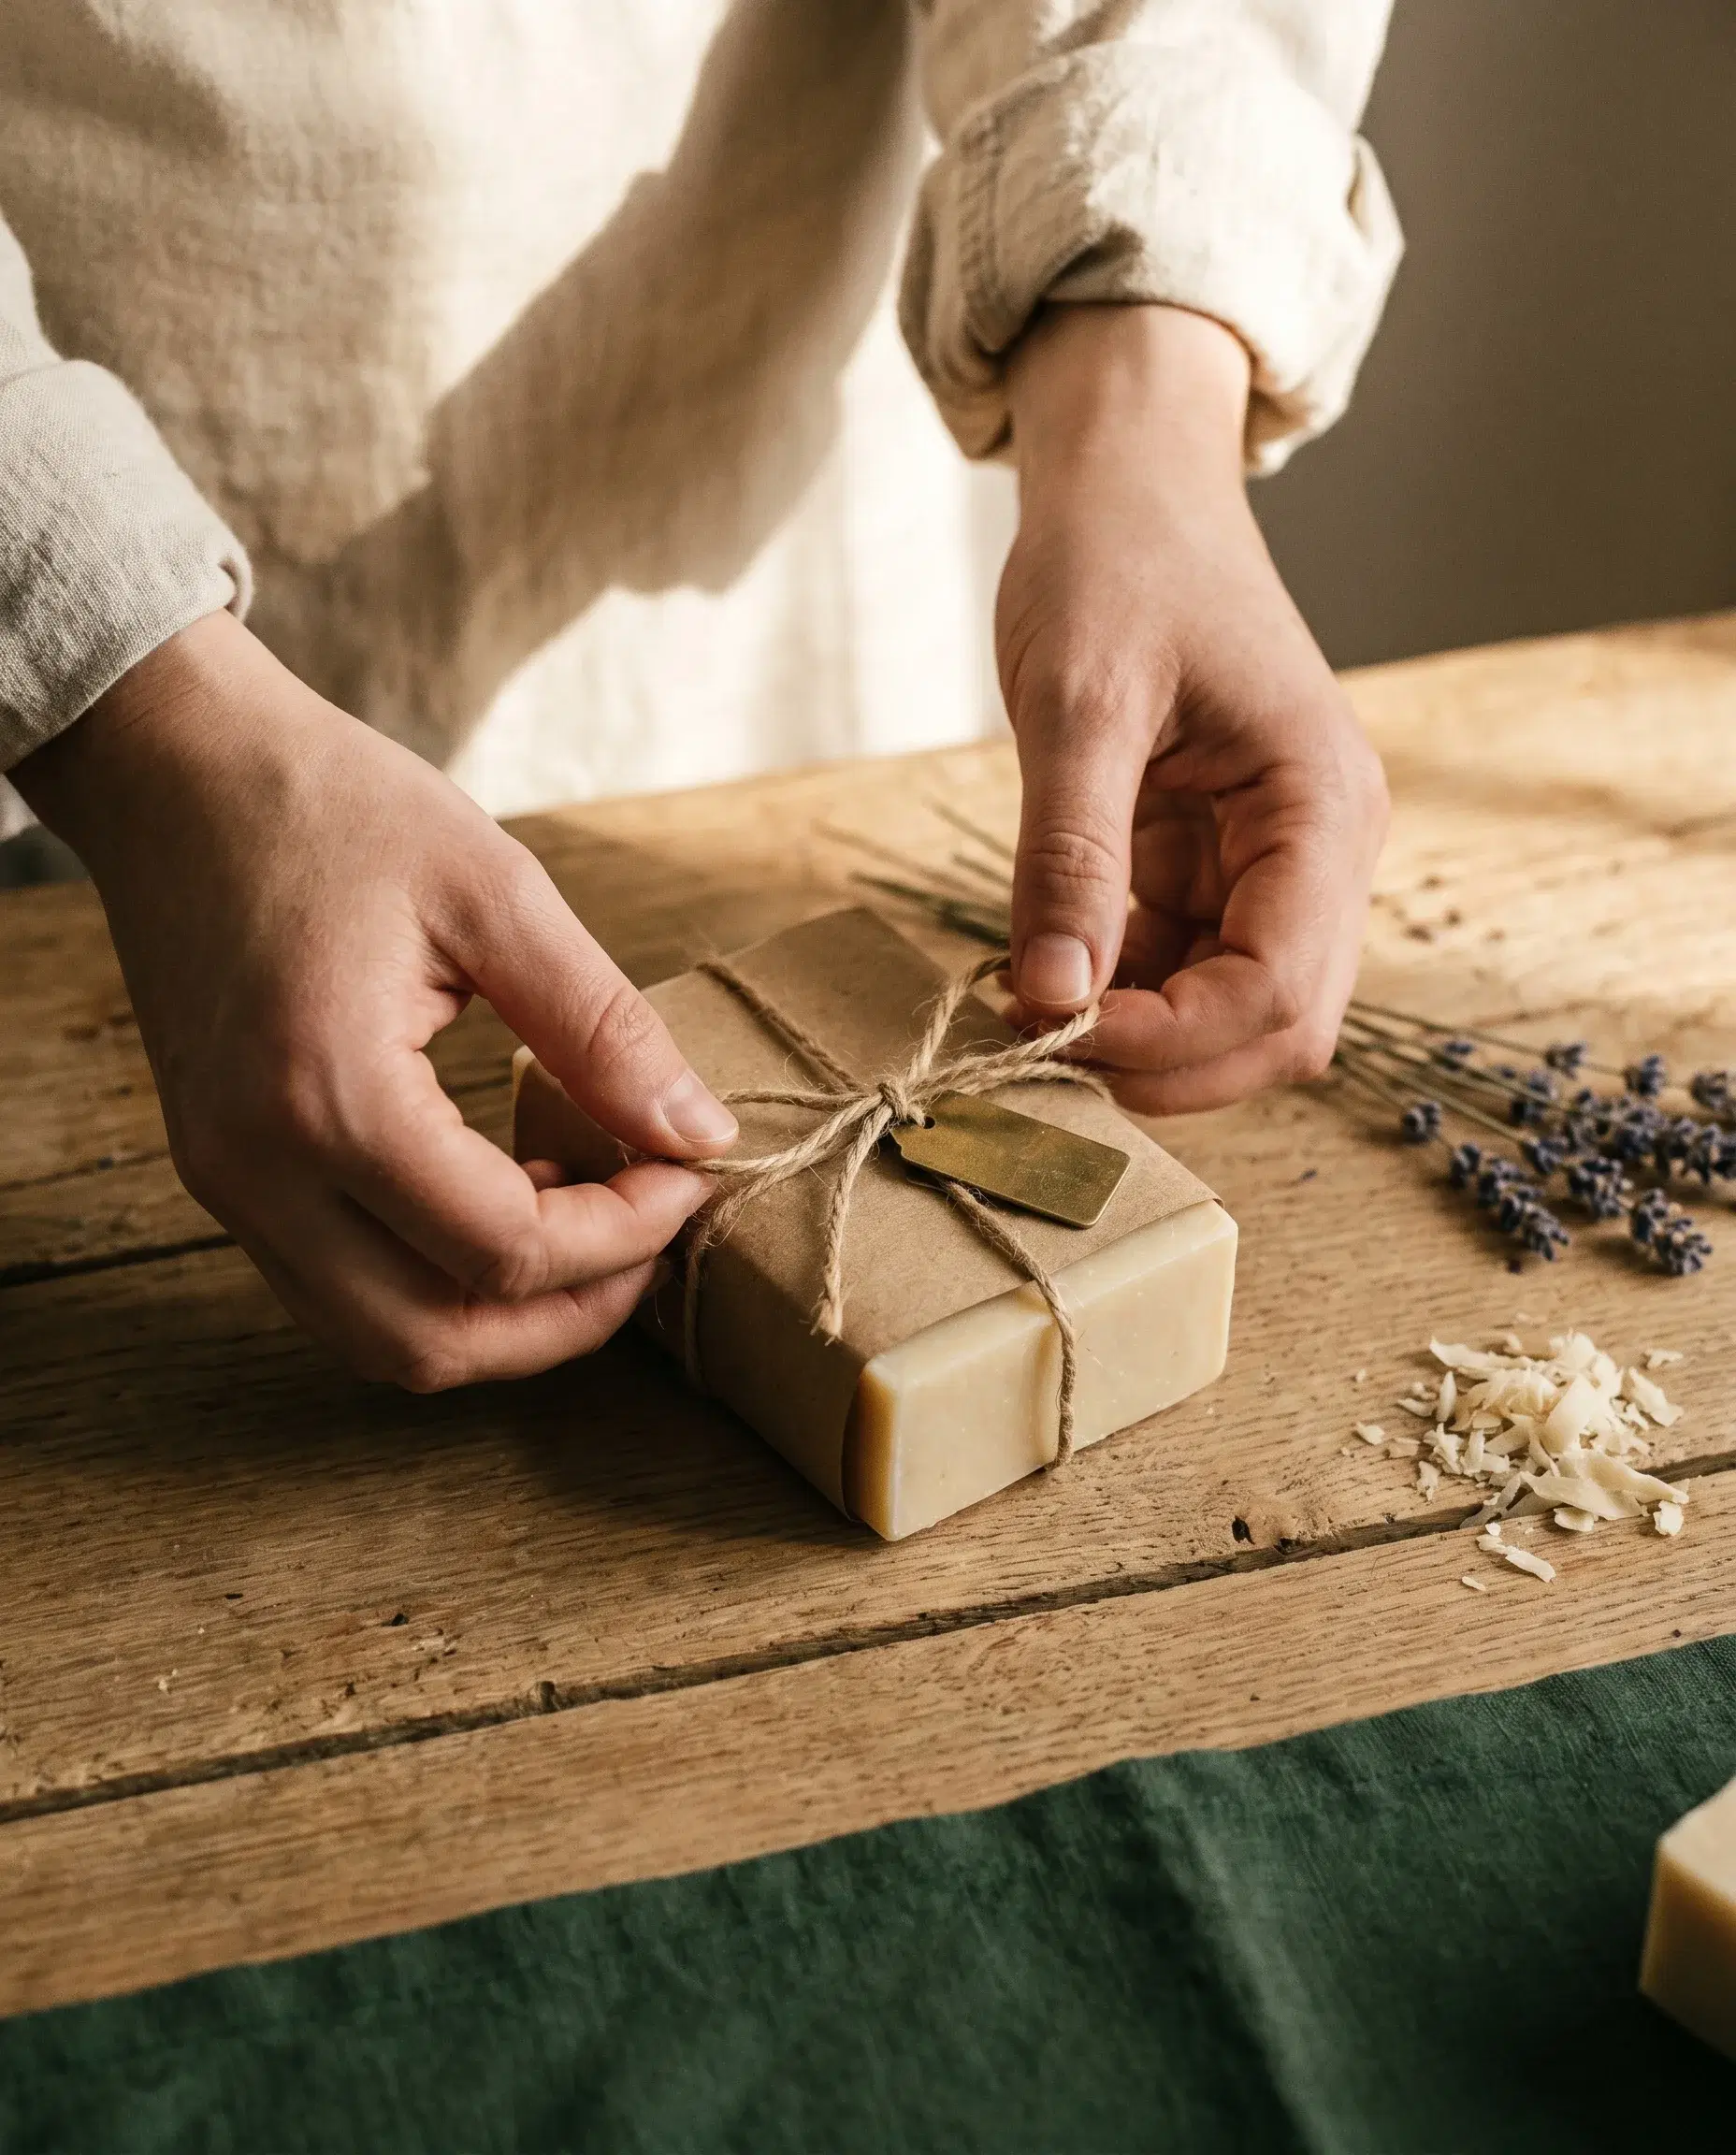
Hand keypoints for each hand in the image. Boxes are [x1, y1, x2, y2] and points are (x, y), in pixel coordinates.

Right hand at [13, 612, 737, 1387]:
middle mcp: (258, 1170)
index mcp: (330, 1096)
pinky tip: (502, 1199)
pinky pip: (336, 1288)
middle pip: (432, 1341)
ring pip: (379, 1340)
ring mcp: (227, 1182)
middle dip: (568, 1315)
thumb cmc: (334, 806)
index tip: (690, 1172)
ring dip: (498, 1318)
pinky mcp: (222, 1171)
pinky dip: (432, 1282)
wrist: (175, 767)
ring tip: (587, 1231)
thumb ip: (604, 1030)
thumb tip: (700, 1135)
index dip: (625, 1234)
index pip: (506, 1249)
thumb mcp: (496, 894)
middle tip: (652, 1241)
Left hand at [998, 303, 1388, 1112]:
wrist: (1128, 487)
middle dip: (1165, 1062)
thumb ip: (1070, 858)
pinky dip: (1120, 995)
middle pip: (1276, 1029)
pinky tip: (1042, 973)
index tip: (1054, 1029)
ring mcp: (1273, 864)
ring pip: (1230, 1015)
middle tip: (1037, 1049)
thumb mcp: (1079, 705)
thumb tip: (1053, 1001)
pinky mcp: (1217, 866)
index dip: (1171, 1039)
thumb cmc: (1117, 562)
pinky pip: (1182, 969)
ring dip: (1139, 1039)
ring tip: (1027, 1010)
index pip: (1279, 989)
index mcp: (1322, 805)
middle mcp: (1322, 850)